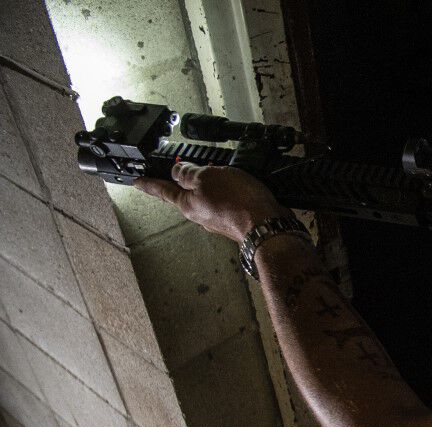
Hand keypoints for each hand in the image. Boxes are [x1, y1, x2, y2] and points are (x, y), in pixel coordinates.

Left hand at [134, 162, 291, 240]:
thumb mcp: (208, 176)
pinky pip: (224, 203)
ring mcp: (217, 220)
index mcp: (187, 203)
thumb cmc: (238, 202)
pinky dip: (226, 193)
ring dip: (209, 185)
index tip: (137, 182)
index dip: (149, 184)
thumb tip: (177, 170)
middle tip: (184, 168)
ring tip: (218, 173)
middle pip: (185, 195)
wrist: (267, 226)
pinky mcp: (234, 221)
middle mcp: (199, 215)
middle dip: (185, 181)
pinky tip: (236, 187)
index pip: (162, 190)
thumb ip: (189, 172)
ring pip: (207, 199)